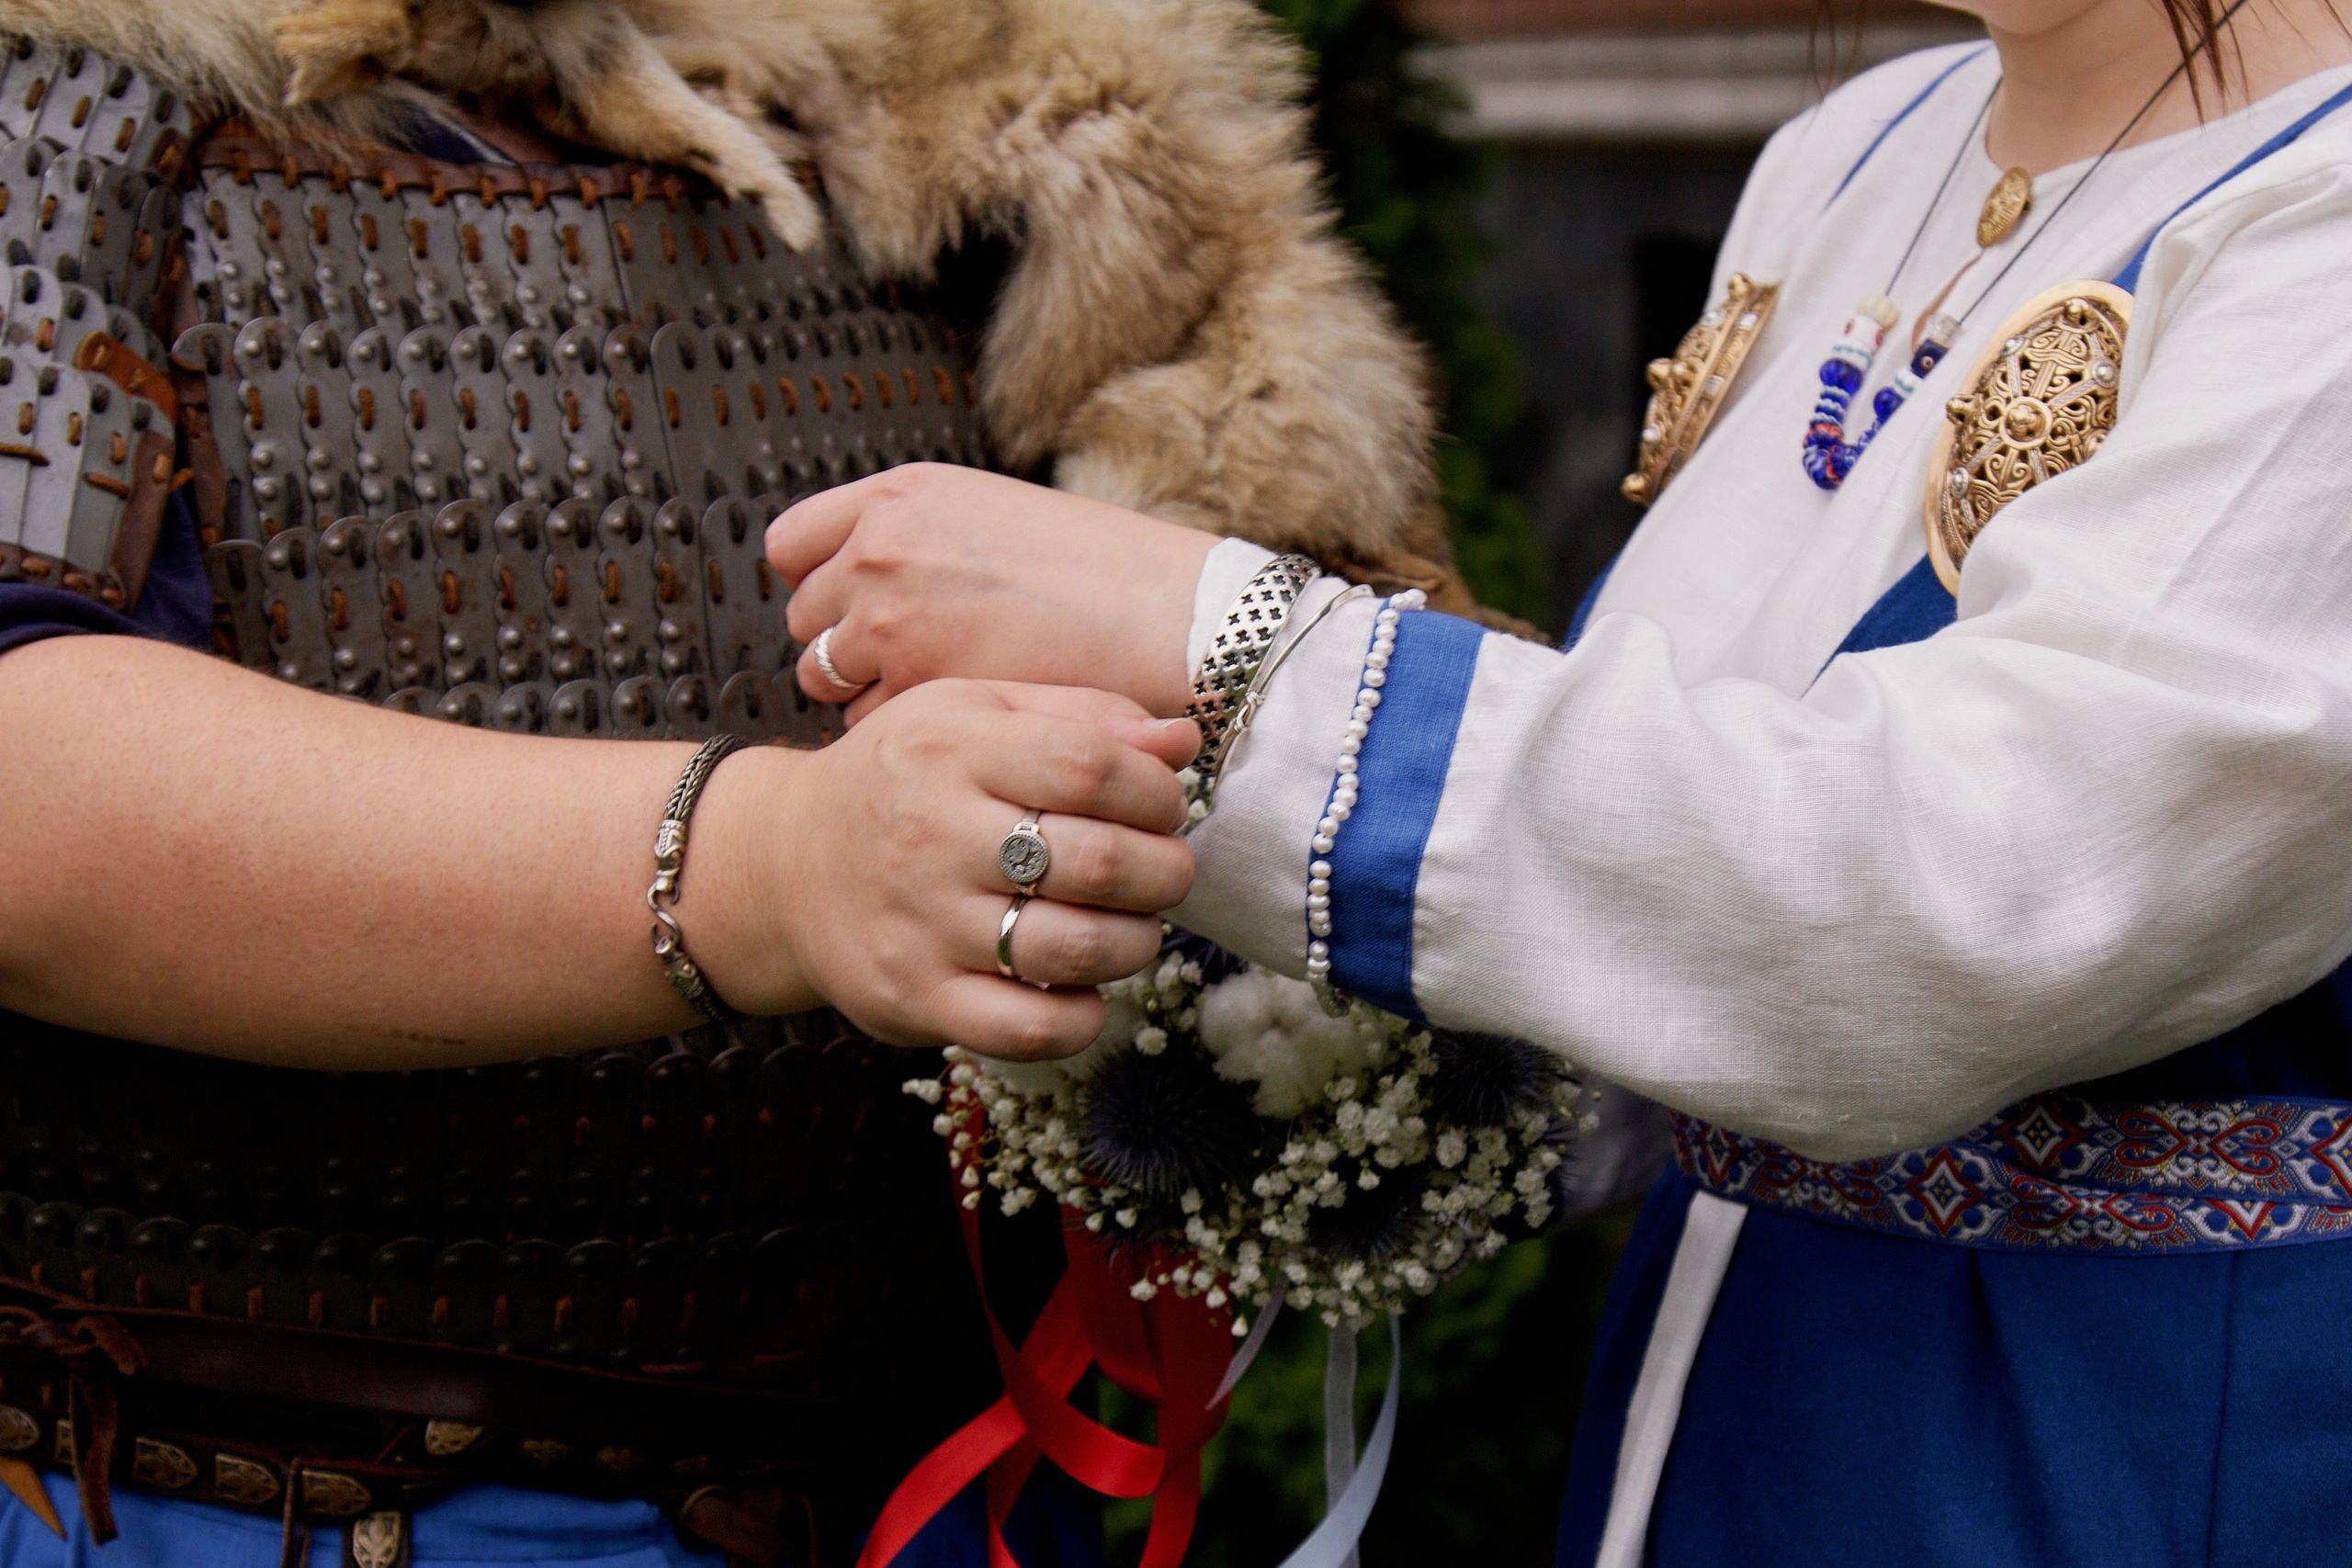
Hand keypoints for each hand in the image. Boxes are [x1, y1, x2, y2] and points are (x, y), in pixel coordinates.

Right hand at [697, 679, 1200, 1057]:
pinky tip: (1085, 987)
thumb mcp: (975, 713)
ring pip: (1076, 949)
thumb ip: (1081, 716)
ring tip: (1132, 925)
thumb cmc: (903, 779)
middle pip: (1098, 861)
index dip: (1155, 792)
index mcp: (951, 749)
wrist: (784, 863)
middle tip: (1164, 871)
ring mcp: (922, 925)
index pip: (1091, 766)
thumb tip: (1180, 745)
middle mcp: (931, 835)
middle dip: (1165, 871)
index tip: (1163, 806)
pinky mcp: (914, 999)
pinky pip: (1030, 1029)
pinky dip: (1083, 1016)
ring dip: (1136, 941)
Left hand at [766, 464, 1216, 721]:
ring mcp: (889, 619)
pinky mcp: (914, 686)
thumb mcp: (997, 518)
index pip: (791, 544)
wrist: (1172, 621)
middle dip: (845, 646)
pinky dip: (905, 732)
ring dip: (867, 693)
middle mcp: (880, 548)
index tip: (850, 610)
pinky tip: (961, 721)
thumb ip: (924, 539)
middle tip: (909, 667)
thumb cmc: (1106, 575)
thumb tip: (876, 579)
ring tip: (939, 696)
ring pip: (826, 677)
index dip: (816, 584)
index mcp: (901, 496)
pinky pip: (866, 724)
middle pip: (804, 618)